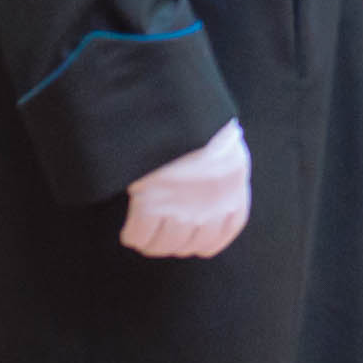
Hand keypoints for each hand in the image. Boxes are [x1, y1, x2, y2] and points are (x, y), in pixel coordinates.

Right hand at [120, 119, 249, 258]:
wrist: (181, 117)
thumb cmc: (203, 123)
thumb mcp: (226, 146)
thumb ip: (222, 169)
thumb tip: (213, 179)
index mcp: (232, 190)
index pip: (226, 231)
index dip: (208, 240)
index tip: (196, 241)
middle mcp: (210, 208)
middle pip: (190, 244)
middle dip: (175, 242)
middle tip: (163, 233)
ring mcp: (180, 210)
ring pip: (164, 245)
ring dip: (153, 243)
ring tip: (145, 235)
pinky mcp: (151, 206)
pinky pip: (139, 236)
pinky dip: (133, 235)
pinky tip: (130, 229)